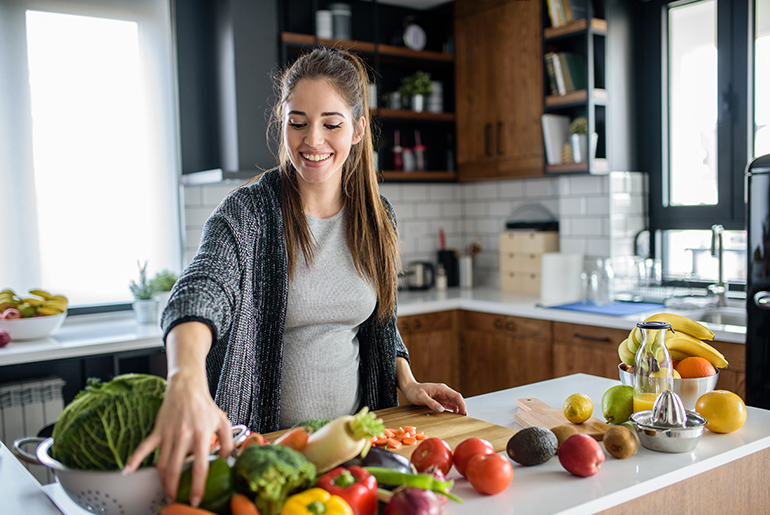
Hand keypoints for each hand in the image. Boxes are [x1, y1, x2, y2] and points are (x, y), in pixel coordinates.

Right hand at [123, 370, 232, 506]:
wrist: (187, 387)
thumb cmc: (205, 406)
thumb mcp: (223, 423)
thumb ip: (229, 444)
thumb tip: (229, 462)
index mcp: (201, 436)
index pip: (199, 467)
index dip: (197, 486)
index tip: (195, 499)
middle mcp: (183, 437)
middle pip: (175, 470)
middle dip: (174, 489)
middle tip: (175, 500)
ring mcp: (168, 434)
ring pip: (161, 464)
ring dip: (162, 481)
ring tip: (165, 491)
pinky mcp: (157, 431)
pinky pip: (144, 447)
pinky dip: (134, 460)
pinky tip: (127, 471)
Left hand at [401, 381, 466, 414]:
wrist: (409, 388)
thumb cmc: (414, 391)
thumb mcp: (421, 397)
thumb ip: (431, 403)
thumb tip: (441, 409)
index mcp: (442, 389)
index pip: (456, 396)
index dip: (462, 404)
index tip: (464, 413)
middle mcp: (444, 392)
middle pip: (457, 400)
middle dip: (462, 408)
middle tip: (463, 418)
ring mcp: (442, 396)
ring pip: (454, 403)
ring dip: (458, 410)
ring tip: (460, 419)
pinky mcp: (440, 401)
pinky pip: (449, 406)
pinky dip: (453, 411)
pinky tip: (453, 416)